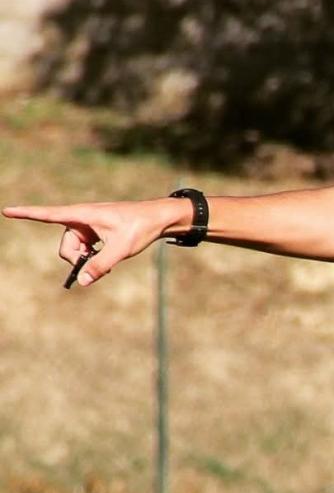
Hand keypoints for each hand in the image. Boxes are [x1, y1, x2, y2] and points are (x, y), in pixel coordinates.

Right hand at [2, 199, 186, 286]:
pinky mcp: (95, 233)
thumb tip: (81, 281)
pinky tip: (108, 257)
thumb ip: (100, 265)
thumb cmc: (140, 227)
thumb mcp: (121, 249)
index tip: (6, 211)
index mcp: (83, 215)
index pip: (49, 215)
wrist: (158, 219)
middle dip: (77, 260)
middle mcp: (82, 219)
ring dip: (86, 260)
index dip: (27, 214)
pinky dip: (93, 258)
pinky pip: (85, 250)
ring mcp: (88, 226)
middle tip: (96, 267)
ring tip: (108, 261)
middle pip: (65, 247)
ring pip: (75, 251)